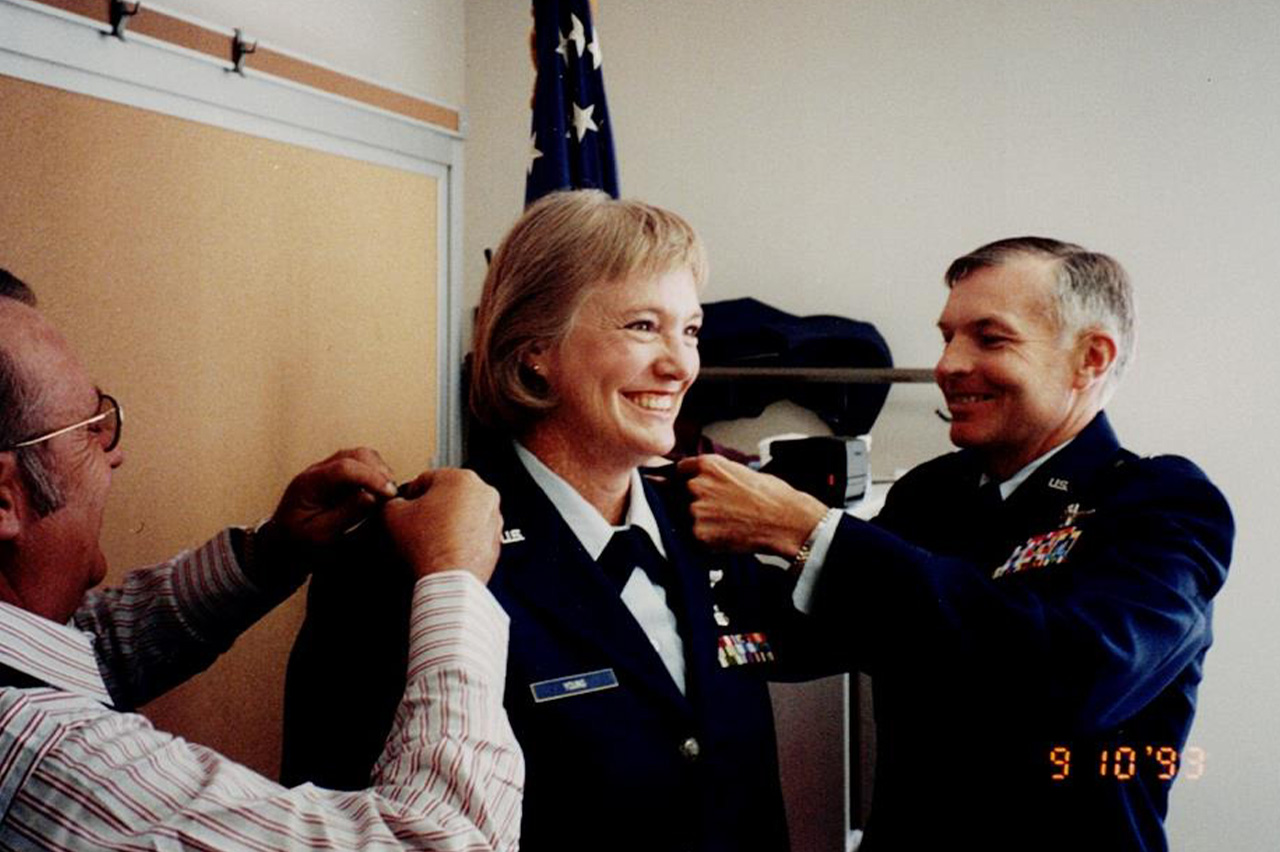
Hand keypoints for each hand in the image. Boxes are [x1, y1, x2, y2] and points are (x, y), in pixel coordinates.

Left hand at [269, 448, 397, 548]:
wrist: (284, 547)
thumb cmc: (300, 545)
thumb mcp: (321, 537)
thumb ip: (345, 515)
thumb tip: (372, 496)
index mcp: (309, 484)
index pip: (344, 468)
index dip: (371, 478)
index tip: (389, 494)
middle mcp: (317, 471)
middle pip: (355, 455)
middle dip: (378, 472)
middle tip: (392, 496)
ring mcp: (328, 471)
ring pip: (361, 456)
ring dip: (379, 471)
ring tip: (387, 495)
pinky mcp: (337, 476)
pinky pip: (362, 465)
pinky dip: (376, 474)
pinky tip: (381, 494)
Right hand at [382, 468, 502, 582]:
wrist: (449, 580)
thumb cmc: (428, 547)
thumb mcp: (393, 514)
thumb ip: (392, 501)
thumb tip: (396, 504)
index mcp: (461, 478)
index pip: (426, 479)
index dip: (410, 496)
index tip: (406, 508)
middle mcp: (483, 494)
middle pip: (448, 495)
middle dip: (432, 508)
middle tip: (417, 525)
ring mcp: (493, 517)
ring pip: (463, 514)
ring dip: (447, 523)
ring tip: (431, 540)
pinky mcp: (495, 539)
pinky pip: (473, 533)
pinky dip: (461, 538)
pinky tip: (445, 549)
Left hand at [676, 454, 827, 558]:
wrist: (786, 521)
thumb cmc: (771, 495)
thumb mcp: (740, 470)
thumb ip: (713, 473)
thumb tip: (697, 479)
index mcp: (707, 465)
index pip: (680, 469)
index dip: (686, 479)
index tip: (690, 486)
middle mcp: (696, 485)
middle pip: (679, 493)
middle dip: (693, 501)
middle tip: (719, 510)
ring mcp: (695, 510)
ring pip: (685, 516)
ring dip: (699, 520)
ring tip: (726, 523)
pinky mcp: (698, 534)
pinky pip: (693, 536)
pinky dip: (706, 538)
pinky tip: (726, 534)